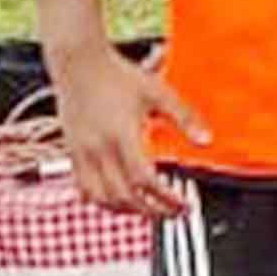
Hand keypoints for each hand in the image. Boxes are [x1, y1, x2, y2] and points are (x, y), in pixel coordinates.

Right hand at [48, 41, 207, 217]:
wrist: (78, 62)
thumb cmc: (118, 75)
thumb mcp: (158, 93)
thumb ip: (184, 118)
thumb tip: (206, 142)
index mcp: (121, 135)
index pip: (143, 180)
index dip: (165, 198)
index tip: (183, 205)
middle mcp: (97, 148)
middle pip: (122, 196)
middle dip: (150, 211)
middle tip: (172, 213)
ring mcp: (80, 152)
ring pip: (99, 197)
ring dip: (125, 211)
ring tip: (149, 210)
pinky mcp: (70, 151)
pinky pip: (82, 187)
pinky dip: (101, 200)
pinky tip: (119, 200)